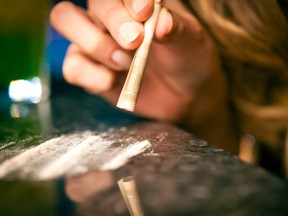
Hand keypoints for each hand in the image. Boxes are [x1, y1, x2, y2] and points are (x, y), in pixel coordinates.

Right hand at [50, 0, 225, 123]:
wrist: (185, 95)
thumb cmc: (187, 59)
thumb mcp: (191, 40)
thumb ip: (176, 26)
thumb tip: (159, 20)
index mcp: (136, 2)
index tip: (144, 13)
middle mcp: (111, 16)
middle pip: (90, 0)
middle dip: (112, 21)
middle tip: (135, 42)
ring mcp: (96, 41)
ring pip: (64, 19)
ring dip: (96, 44)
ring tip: (125, 63)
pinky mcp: (90, 69)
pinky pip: (73, 66)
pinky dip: (94, 76)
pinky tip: (114, 82)